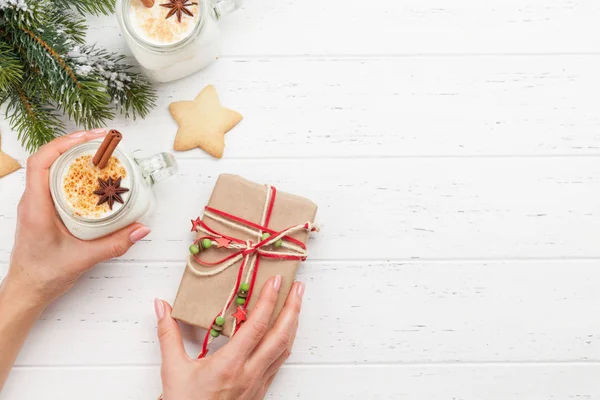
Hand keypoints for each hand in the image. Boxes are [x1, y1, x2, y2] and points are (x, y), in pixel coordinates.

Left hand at [6, 129, 150, 307]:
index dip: (64, 144)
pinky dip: (73, 171)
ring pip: (51, 168)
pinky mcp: (43, 208)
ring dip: (73, 155)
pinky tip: (91, 175)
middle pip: (48, 158)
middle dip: (74, 143)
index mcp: (36, 207)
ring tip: (99, 152)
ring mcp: (37, 203)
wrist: (27, 289)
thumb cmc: (44, 275)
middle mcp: (33, 201)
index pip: (41, 163)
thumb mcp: (83, 259)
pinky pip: (55, 181)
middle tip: (102, 141)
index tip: (89, 138)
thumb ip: (114, 244)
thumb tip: (140, 229)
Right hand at [155, 276, 304, 399]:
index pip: (256, 326)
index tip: (276, 281)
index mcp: (230, 365)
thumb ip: (168, 334)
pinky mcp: (259, 391)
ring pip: (284, 350)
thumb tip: (161, 306)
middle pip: (280, 336)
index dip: (268, 300)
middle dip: (292, 308)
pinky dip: (284, 342)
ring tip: (295, 304)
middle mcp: (249, 374)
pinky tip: (283, 333)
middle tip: (298, 287)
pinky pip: (278, 362)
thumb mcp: (173, 370)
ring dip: (292, 324)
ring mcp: (257, 384)